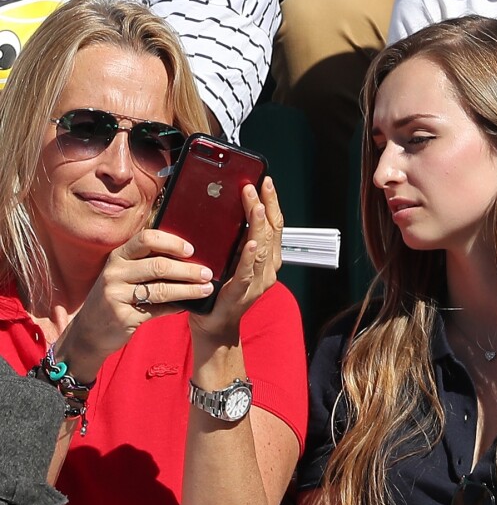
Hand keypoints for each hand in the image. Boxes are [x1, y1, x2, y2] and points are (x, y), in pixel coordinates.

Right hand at [55, 229, 214, 381]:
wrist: (89, 332)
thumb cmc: (116, 298)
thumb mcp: (124, 275)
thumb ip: (147, 264)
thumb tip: (187, 258)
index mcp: (118, 256)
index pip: (146, 239)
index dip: (171, 242)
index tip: (191, 249)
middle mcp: (115, 272)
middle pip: (159, 265)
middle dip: (188, 269)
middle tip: (207, 274)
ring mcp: (116, 295)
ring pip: (161, 289)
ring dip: (188, 289)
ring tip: (206, 289)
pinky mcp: (123, 317)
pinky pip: (158, 310)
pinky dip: (176, 307)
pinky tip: (188, 305)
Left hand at [188, 176, 282, 340]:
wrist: (214, 322)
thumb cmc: (220, 288)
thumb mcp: (229, 257)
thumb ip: (233, 238)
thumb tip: (227, 209)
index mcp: (267, 257)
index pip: (274, 224)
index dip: (272, 202)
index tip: (266, 181)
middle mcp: (268, 268)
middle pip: (270, 232)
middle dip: (264, 205)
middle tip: (255, 185)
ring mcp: (257, 281)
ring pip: (262, 248)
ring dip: (258, 225)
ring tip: (256, 205)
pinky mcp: (241, 292)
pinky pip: (247, 271)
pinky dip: (249, 256)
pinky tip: (249, 242)